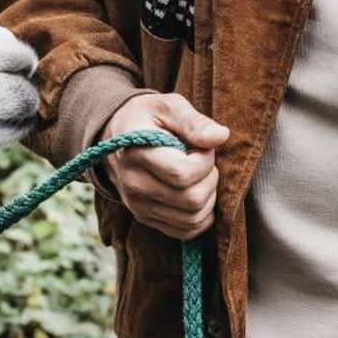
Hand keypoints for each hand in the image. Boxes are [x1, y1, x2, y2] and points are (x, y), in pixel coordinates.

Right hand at [97, 92, 228, 240]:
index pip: (183, 174)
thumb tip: (221, 136)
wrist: (116, 136)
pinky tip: (198, 193)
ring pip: (192, 219)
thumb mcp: (167, 106)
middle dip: (210, 179)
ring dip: (208, 198)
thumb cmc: (147, 118)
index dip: (205, 161)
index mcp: (136, 153)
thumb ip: (193, 121)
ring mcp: (138, 206)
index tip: (203, 147)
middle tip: (203, 160)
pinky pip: (185, 231)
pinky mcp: (145, 218)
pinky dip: (201, 217)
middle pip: (191, 200)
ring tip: (199, 176)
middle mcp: (134, 185)